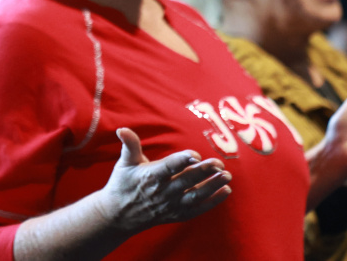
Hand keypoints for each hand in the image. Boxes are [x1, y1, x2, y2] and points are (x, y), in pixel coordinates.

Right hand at [97, 128, 230, 234]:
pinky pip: (198, 208)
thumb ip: (129, 145)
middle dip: (203, 172)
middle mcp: (162, 192)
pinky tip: (226, 191)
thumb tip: (122, 129)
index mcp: (150, 176)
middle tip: (219, 163)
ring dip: (212, 186)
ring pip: (195, 196)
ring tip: (227, 176)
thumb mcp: (124, 163)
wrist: (119, 216)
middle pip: (186, 181)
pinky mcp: (178, 214)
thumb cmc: (122, 184)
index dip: (182, 160)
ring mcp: (171, 205)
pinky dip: (213, 201)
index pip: (169, 167)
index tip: (195, 154)